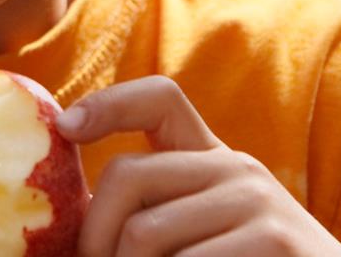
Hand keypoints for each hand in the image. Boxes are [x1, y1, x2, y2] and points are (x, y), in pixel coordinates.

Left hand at [56, 76, 340, 256]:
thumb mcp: (202, 233)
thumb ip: (154, 213)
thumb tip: (73, 212)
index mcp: (214, 162)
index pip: (159, 99)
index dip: (107, 103)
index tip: (66, 128)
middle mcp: (237, 170)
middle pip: (127, 174)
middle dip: (93, 234)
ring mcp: (259, 203)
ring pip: (145, 231)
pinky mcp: (274, 240)